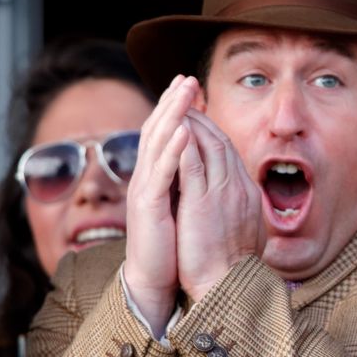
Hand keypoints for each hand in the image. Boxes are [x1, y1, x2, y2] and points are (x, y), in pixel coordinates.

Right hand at [123, 76, 198, 334]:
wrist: (157, 278)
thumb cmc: (175, 245)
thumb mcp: (187, 207)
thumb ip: (192, 185)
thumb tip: (209, 168)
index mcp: (160, 177)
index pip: (169, 135)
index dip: (180, 109)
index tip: (194, 88)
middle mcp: (149, 178)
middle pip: (159, 130)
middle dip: (174, 102)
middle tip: (187, 78)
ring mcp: (147, 190)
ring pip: (157, 144)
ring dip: (172, 115)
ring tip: (184, 92)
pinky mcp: (148, 206)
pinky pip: (161, 172)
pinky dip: (172, 150)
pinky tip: (183, 132)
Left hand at [175, 109, 264, 302]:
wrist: (228, 286)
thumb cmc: (232, 267)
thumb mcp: (243, 232)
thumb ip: (238, 213)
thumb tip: (241, 209)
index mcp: (247, 195)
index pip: (229, 153)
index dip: (211, 132)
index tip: (196, 121)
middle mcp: (238, 188)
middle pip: (221, 140)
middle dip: (201, 117)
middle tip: (184, 101)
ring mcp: (222, 193)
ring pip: (208, 144)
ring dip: (190, 121)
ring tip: (175, 105)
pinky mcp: (203, 201)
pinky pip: (193, 162)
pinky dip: (184, 142)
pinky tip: (172, 129)